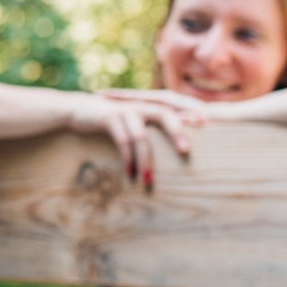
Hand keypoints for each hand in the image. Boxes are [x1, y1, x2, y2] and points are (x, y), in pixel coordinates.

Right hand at [67, 92, 205, 186]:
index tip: (208, 125)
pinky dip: (127, 158)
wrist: (78, 109)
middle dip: (176, 132)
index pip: (176, 107)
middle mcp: (141, 105)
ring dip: (145, 160)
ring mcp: (125, 111)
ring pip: (141, 136)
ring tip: (149, 181)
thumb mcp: (134, 121)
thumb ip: (154, 128)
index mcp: (151, 106)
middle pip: (165, 115)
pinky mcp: (109, 117)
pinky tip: (129, 173)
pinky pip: (122, 140)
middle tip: (186, 152)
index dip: (192, 113)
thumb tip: (179, 146)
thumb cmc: (111, 120)